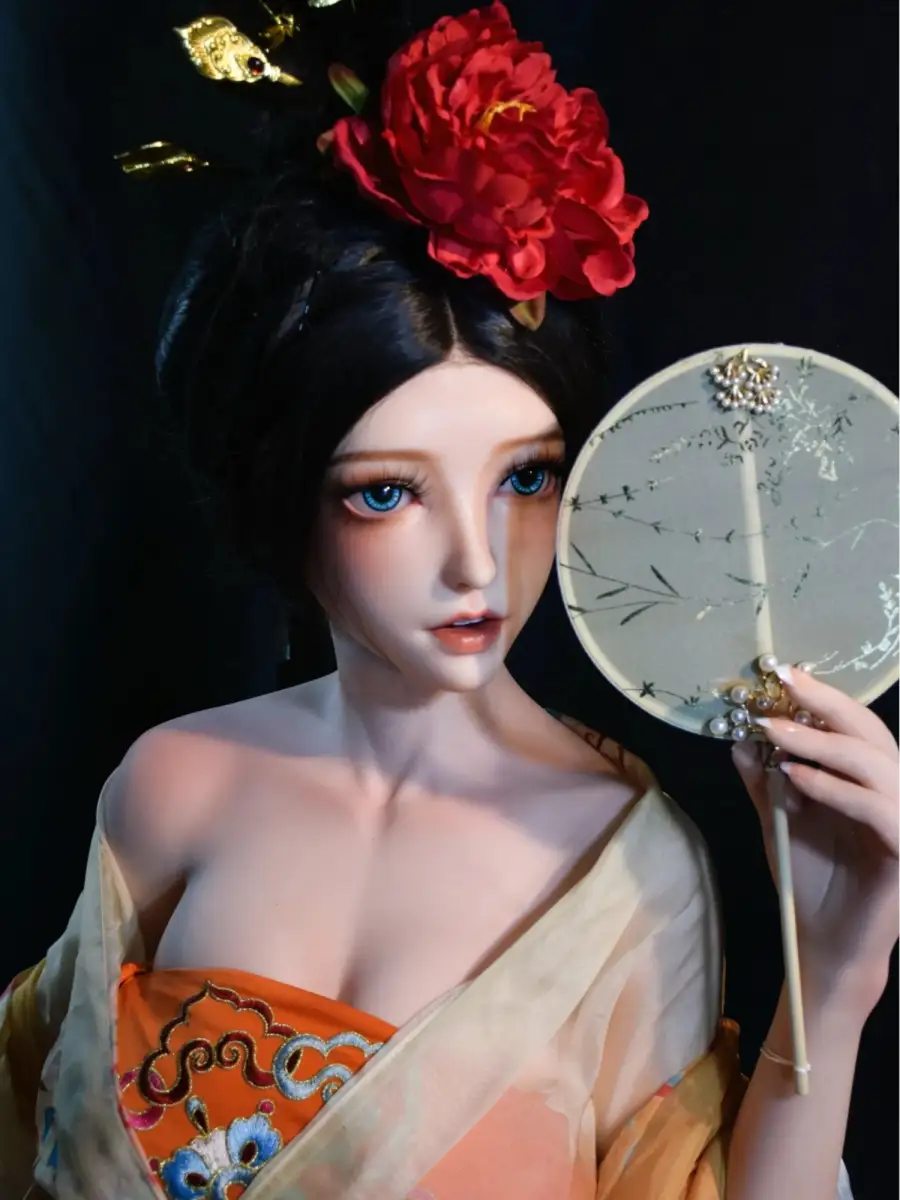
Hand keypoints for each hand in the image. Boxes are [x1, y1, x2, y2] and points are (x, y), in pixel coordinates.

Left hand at [732, 664, 897, 1017]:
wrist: (822, 942)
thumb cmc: (806, 879)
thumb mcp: (775, 818)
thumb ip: (763, 779)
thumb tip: (739, 736)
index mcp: (863, 780)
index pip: (852, 726)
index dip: (822, 697)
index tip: (783, 672)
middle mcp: (889, 793)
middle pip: (871, 734)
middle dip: (827, 704)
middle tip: (785, 684)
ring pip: (877, 765)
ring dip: (823, 744)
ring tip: (777, 732)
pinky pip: (879, 810)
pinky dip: (837, 789)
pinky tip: (798, 779)